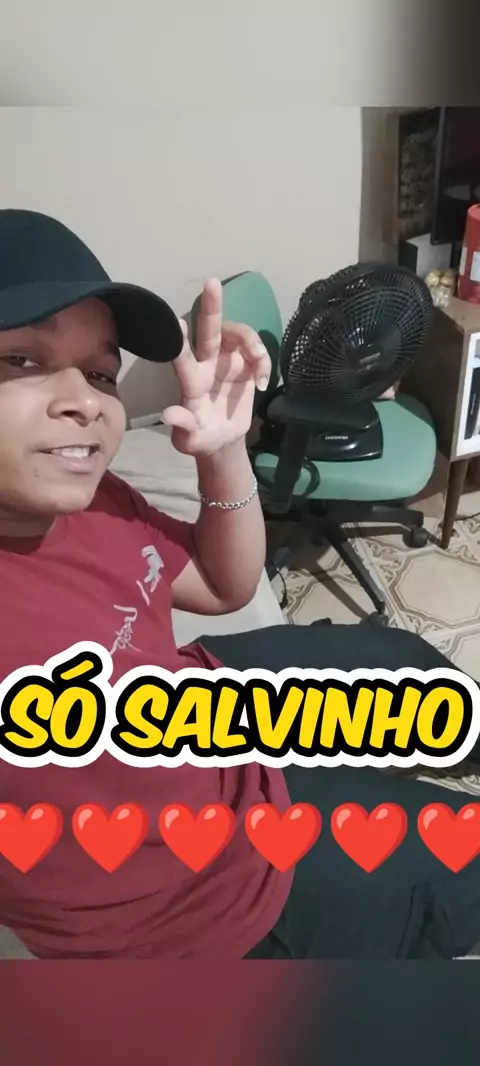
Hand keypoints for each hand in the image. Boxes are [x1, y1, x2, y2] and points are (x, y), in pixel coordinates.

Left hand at [161, 279, 270, 456]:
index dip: (180, 342)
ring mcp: (227, 362)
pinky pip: (258, 352)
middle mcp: (207, 365)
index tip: (177, 323)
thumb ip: (182, 426)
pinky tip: (264, 384)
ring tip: (260, 365)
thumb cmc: (200, 439)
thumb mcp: (190, 440)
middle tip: (211, 282)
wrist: (222, 442)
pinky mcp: (246, 366)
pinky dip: (265, 364)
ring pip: (238, 335)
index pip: (183, 359)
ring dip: (252, 343)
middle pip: (209, 331)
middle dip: (211, 307)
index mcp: (191, 383)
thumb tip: (168, 415)